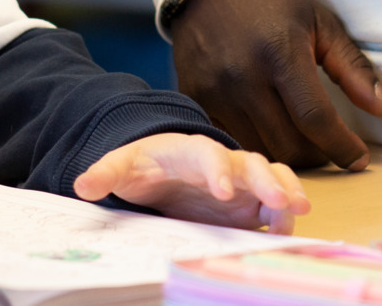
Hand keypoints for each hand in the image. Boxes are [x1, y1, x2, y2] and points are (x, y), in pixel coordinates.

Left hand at [73, 133, 311, 231]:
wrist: (162, 169)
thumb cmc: (146, 164)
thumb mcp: (122, 165)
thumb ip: (105, 172)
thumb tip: (83, 184)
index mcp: (191, 151)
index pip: (208, 153)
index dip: (218, 169)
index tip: (223, 191)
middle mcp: (224, 162)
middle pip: (252, 163)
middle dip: (268, 180)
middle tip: (282, 200)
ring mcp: (241, 182)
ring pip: (272, 177)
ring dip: (287, 191)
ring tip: (298, 210)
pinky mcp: (250, 203)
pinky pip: (274, 204)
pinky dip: (284, 214)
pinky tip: (287, 229)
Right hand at [169, 0, 381, 169]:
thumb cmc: (272, 2)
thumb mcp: (320, 21)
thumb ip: (351, 66)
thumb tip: (380, 109)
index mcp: (280, 52)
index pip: (315, 118)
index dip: (342, 146)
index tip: (359, 158)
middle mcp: (244, 76)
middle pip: (288, 144)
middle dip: (319, 156)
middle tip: (331, 148)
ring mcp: (215, 91)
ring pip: (260, 150)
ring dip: (288, 155)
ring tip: (304, 142)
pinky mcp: (195, 99)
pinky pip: (231, 141)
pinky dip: (255, 146)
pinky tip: (270, 134)